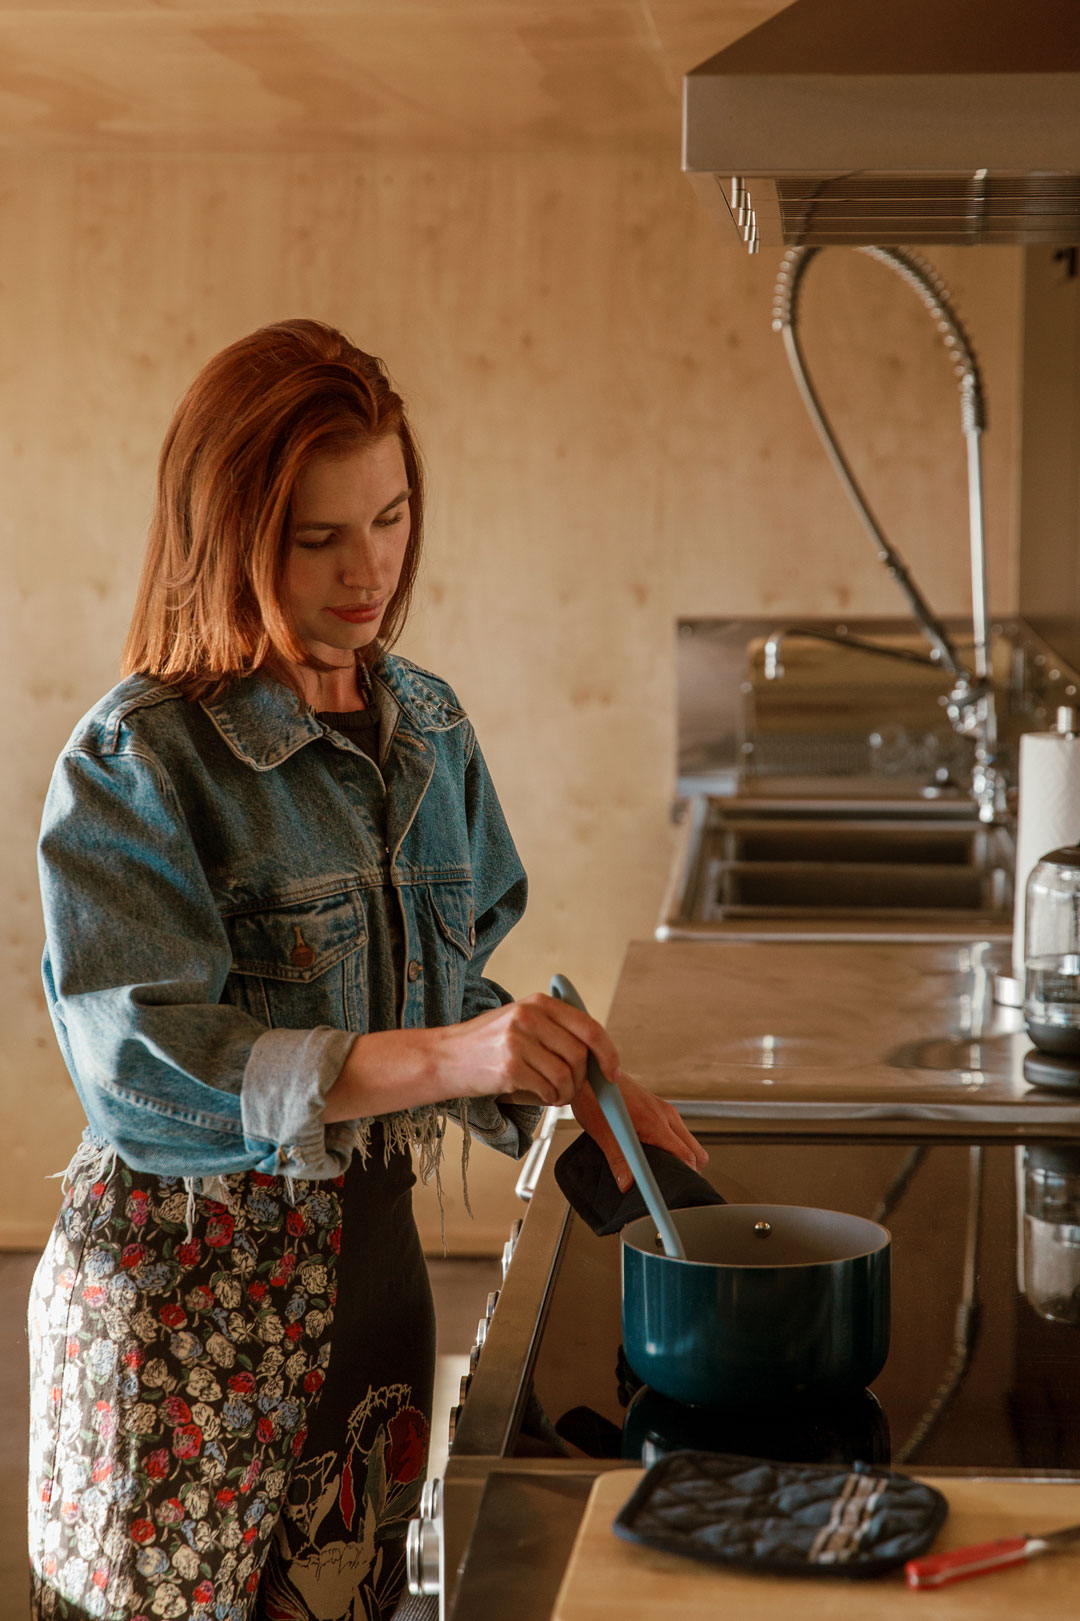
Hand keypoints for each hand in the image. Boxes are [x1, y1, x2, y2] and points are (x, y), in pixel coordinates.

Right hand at [433, 992, 619, 1107]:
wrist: (444, 1058)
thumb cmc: (485, 1044)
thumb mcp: (521, 1021)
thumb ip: (556, 1030)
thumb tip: (598, 1057)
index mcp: (538, 1003)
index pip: (589, 1027)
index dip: (608, 1053)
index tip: (613, 1073)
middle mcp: (529, 1017)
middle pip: (580, 1056)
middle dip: (582, 1080)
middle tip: (570, 1089)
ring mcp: (518, 1041)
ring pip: (566, 1077)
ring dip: (565, 1094)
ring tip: (552, 1094)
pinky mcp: (509, 1068)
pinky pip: (548, 1090)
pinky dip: (549, 1100)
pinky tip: (537, 1095)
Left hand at [570, 1071, 707, 1192]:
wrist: (591, 1071)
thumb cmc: (596, 1097)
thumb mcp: (603, 1133)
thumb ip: (619, 1160)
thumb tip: (627, 1185)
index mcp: (656, 1122)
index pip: (687, 1156)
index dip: (686, 1176)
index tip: (676, 1190)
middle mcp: (666, 1114)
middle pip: (696, 1151)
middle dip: (689, 1170)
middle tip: (669, 1183)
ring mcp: (664, 1110)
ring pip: (688, 1141)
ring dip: (680, 1157)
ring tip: (659, 1169)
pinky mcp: (659, 1107)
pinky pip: (677, 1132)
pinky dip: (673, 1145)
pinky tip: (652, 1151)